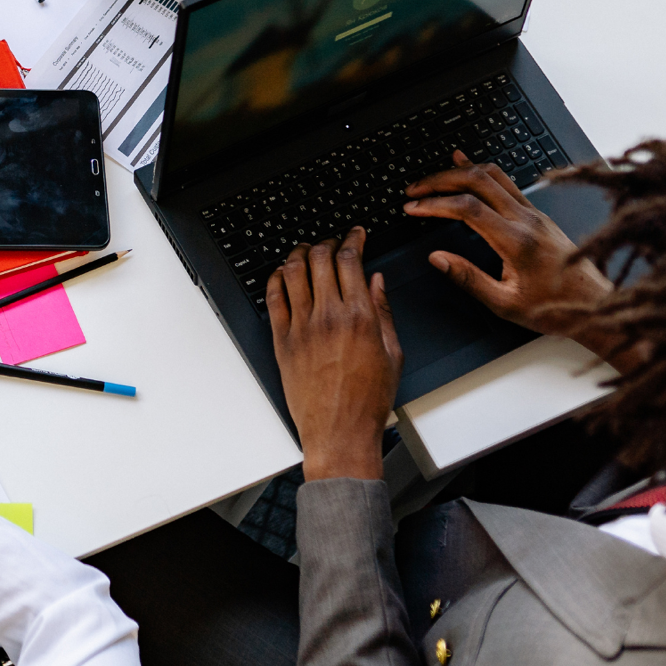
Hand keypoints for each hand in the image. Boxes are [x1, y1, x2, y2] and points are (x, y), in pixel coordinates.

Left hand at [268, 229, 402, 480]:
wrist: (339, 431)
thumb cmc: (368, 400)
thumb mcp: (392, 353)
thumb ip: (383, 311)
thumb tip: (376, 280)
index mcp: (360, 317)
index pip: (350, 260)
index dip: (352, 239)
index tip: (355, 234)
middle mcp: (328, 317)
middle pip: (320, 259)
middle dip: (327, 242)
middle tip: (332, 241)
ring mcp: (301, 327)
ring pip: (293, 272)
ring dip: (299, 253)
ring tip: (305, 250)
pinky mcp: (281, 340)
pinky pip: (273, 298)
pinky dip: (276, 278)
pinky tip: (283, 274)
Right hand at [404, 152, 626, 365]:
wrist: (595, 305)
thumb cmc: (554, 308)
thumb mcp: (505, 304)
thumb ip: (468, 279)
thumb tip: (437, 258)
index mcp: (517, 241)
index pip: (468, 208)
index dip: (435, 204)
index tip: (413, 208)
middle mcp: (527, 220)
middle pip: (478, 181)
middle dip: (440, 180)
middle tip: (414, 190)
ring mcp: (535, 213)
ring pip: (493, 175)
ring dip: (459, 172)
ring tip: (432, 178)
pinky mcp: (538, 214)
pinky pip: (506, 182)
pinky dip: (481, 172)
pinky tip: (466, 165)